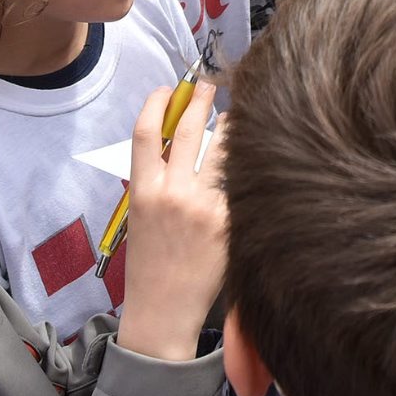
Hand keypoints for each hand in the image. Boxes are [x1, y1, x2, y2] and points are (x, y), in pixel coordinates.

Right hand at [115, 83, 225, 362]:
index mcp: (143, 191)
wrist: (163, 311)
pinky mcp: (229, 221)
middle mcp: (173, 193)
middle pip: (188, 129)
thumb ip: (156, 182)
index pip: (146, 132)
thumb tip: (177, 146)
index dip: (156, 103)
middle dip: (199, 99)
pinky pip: (239, 182)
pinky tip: (256, 156)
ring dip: (230, 125)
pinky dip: (244, 166)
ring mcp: (204, 206)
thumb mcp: (140, 218)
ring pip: (221, 149)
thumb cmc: (149, 265)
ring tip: (236, 114)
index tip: (168, 89)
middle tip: (209, 84)